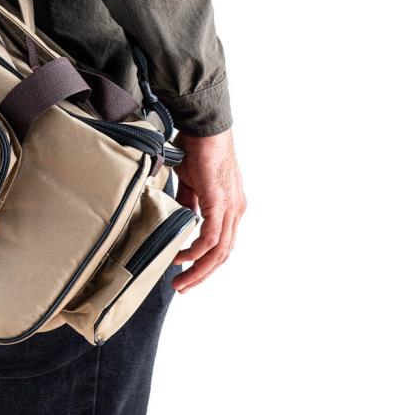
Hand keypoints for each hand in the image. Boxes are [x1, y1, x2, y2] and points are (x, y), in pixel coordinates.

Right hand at [171, 127, 245, 292]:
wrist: (204, 127)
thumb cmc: (197, 147)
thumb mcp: (190, 182)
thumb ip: (188, 202)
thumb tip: (179, 218)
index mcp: (230, 206)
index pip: (221, 243)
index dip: (205, 261)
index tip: (185, 271)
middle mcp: (235, 211)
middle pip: (223, 254)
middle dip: (202, 274)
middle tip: (182, 287)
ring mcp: (230, 208)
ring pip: (219, 252)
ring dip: (199, 270)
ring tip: (180, 281)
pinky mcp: (220, 203)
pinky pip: (211, 237)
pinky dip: (196, 251)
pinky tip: (181, 257)